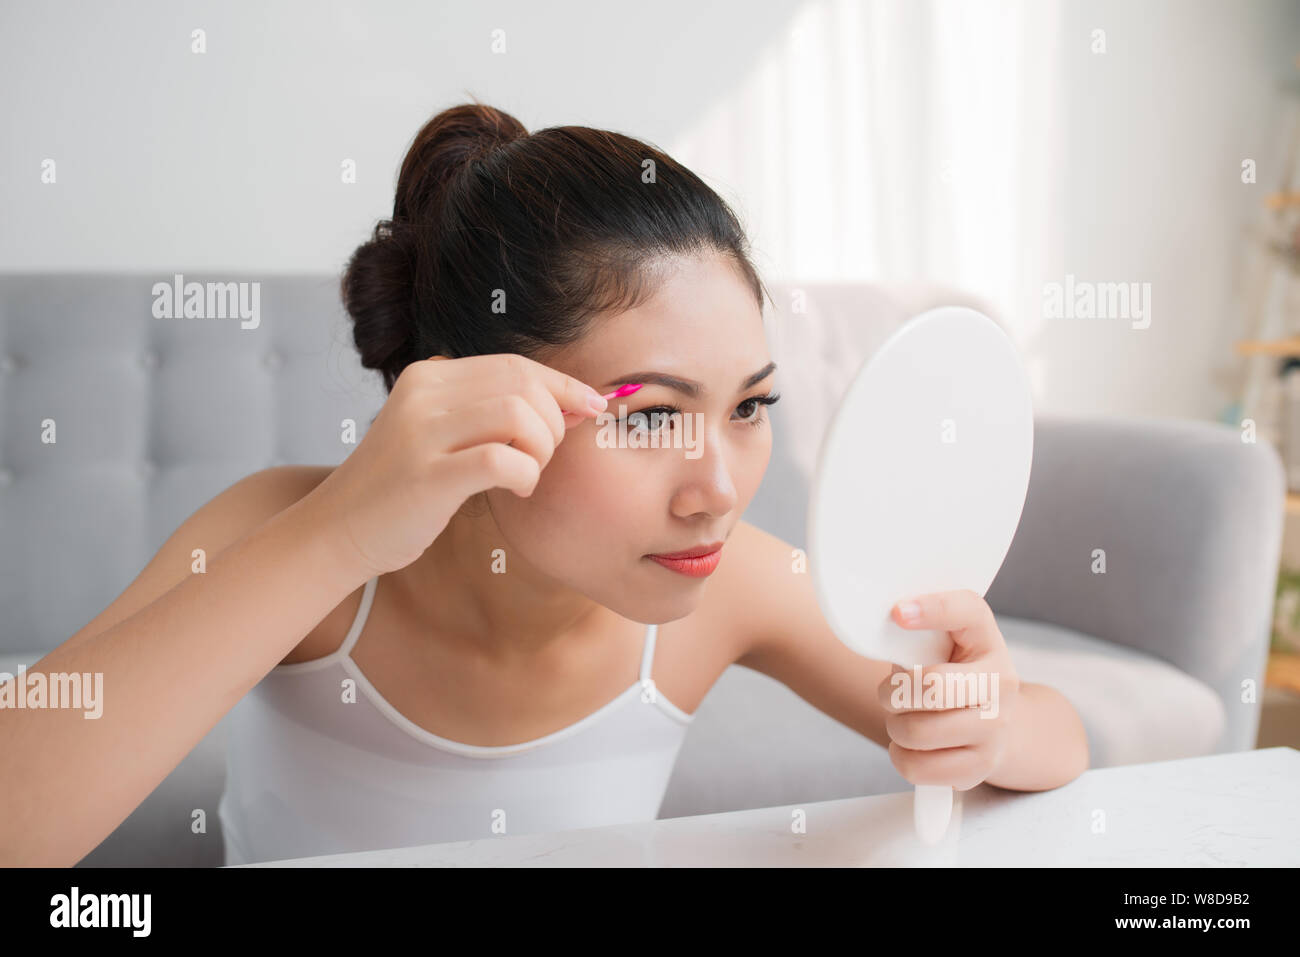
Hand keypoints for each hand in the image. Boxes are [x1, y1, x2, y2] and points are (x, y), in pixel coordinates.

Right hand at [301, 352, 608, 579]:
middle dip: (553, 421)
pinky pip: (502, 459)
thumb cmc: (403, 491)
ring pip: (517, 415)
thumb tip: (578, 403)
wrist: (337, 532)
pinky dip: (525, 474)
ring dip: (540, 448)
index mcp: (429, 378)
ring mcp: (421, 434)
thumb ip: (497, 415)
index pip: (515, 365)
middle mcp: (422, 394)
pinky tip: (517, 488)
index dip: (563, 385)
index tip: (592, 407)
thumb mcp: (444, 436)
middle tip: (541, 456)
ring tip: (527, 472)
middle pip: (522, 384)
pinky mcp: (426, 477)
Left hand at [876, 589, 1020, 790]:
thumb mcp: (944, 644)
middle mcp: (1001, 683)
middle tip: (891, 694)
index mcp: (989, 642)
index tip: (897, 613)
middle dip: (893, 692)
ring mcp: (996, 728)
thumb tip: (884, 630)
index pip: (969, 612)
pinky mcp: (981, 767)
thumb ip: (918, 634)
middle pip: (932, 686)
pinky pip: (918, 768)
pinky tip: (913, 747)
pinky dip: (902, 758)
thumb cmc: (953, 674)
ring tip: (903, 719)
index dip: (932, 609)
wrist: (997, 722)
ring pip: (917, 732)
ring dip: (895, 727)